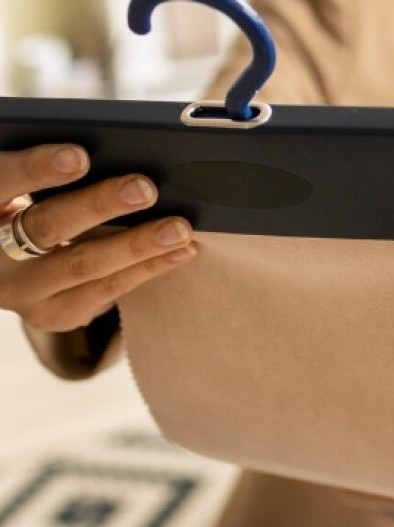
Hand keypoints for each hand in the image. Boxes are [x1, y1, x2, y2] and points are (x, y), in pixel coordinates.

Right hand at [0, 144, 195, 331]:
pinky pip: (105, 291)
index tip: (80, 156)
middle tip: (145, 188)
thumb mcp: (19, 184)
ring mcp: (19, 291)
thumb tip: (108, 151)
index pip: (2, 181)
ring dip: (138, 245)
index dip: (38, 169)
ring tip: (179, 228)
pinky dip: (148, 269)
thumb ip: (46, 169)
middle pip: (46, 227)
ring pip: (83, 266)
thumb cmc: (22, 203)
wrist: (5, 262)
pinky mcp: (50, 314)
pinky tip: (181, 252)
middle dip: (100, 206)